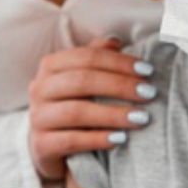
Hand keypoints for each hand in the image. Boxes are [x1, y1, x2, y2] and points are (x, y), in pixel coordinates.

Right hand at [27, 37, 156, 180]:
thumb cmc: (74, 104)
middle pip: (82, 81)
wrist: (50, 146)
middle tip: (149, 93)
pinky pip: (71, 141)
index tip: (149, 71)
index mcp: (51, 65)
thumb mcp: (84, 79)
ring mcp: (38, 117)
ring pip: (76, 112)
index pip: (87, 57)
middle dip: (120, 86)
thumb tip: (115, 41)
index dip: (120, 62)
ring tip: (141, 117)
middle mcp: (39, 88)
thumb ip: (96, 57)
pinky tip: (121, 139)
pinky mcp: (41, 145)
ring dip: (113, 114)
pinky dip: (98, 139)